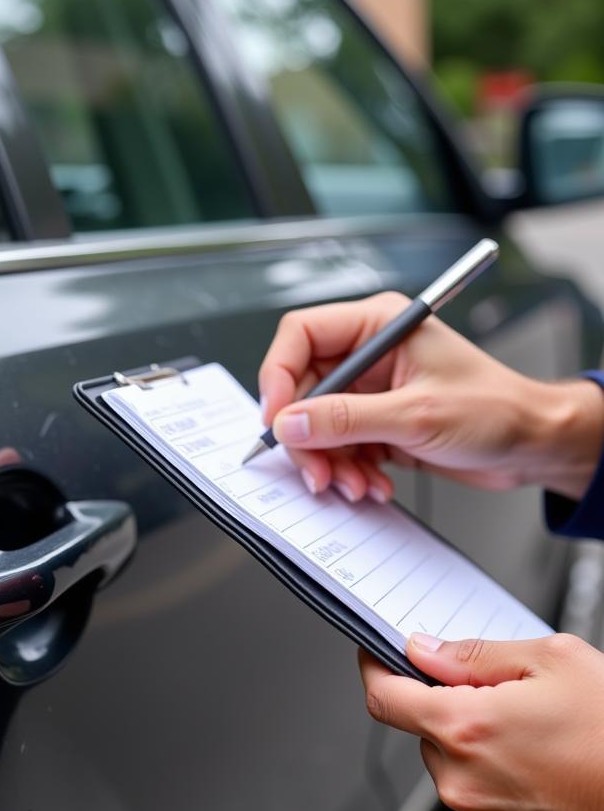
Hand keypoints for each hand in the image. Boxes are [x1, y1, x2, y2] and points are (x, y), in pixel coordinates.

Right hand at [258, 292, 603, 502]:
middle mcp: (368, 354)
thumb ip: (345, 420)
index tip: (277, 418)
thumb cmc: (497, 410)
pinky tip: (372, 483)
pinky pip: (338, 447)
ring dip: (329, 462)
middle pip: (302, 390)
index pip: (301, 335)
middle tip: (317, 470)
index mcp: (378, 325)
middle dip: (307, 437)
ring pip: (315, 425)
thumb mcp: (415, 415)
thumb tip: (289, 423)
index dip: (279, 374)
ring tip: (355, 485)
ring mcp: (369, 391)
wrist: (532, 446)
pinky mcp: (374, 423)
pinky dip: (348, 471)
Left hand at [361, 632, 603, 810]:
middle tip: (508, 705)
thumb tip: (424, 652)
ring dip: (480, 755)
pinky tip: (546, 780)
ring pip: (456, 773)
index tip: (377, 659)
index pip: (384, 698)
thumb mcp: (554, 661)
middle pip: (428, 734)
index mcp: (464, 728)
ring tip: (541, 747)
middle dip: (455, 713)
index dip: (376, 670)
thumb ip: (474, 655)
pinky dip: (501, 793)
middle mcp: (461, 782)